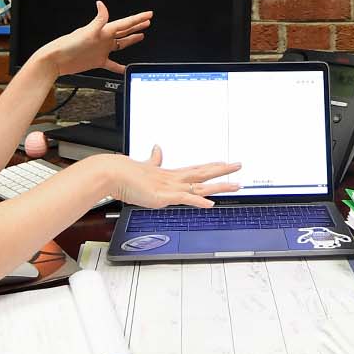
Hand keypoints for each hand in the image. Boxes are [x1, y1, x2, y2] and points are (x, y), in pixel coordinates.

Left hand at [35, 1, 150, 76]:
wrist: (56, 60)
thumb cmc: (68, 45)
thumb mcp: (86, 32)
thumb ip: (98, 20)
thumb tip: (101, 4)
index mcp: (104, 31)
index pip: (125, 23)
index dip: (138, 18)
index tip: (149, 14)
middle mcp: (104, 39)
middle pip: (125, 31)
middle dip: (137, 25)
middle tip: (147, 21)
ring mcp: (101, 50)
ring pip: (121, 44)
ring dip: (131, 39)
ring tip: (141, 35)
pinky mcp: (97, 60)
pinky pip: (112, 64)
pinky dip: (119, 67)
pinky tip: (125, 68)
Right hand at [94, 147, 240, 207]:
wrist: (113, 174)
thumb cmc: (125, 173)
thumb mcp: (144, 167)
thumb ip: (153, 160)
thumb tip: (157, 149)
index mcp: (169, 174)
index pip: (195, 169)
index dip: (210, 166)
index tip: (223, 163)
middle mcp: (173, 179)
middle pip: (204, 173)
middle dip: (223, 170)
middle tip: (239, 165)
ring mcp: (170, 187)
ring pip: (201, 185)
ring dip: (220, 185)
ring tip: (236, 185)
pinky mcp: (164, 196)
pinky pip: (186, 198)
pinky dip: (199, 201)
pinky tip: (211, 204)